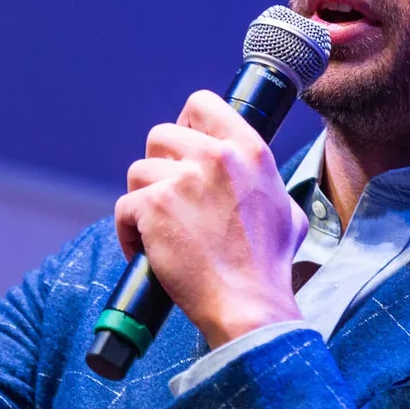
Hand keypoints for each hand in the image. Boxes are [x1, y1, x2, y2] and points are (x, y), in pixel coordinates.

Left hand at [114, 89, 307, 347]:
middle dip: (159, 167)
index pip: (201, 103)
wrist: (249, 305)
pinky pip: (123, 207)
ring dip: (143, 200)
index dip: (185, 123)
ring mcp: (182, 180)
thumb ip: (264, 185)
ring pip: (138, 171)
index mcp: (248, 150)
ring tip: (159, 230)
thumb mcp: (285, 210)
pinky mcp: (153, 206)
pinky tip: (146, 251)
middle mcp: (216, 156)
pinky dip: (129, 232)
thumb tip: (253, 183)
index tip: (183, 149)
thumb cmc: (267, 266)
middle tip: (170, 199)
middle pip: (161, 135)